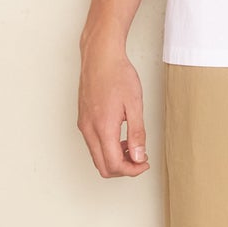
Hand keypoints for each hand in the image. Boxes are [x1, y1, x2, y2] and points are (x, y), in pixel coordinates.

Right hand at [78, 38, 150, 177]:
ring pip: (97, 156)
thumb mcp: (134, 105)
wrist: (100, 56)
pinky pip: (93, 144)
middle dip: (123, 168)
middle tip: (140, 159)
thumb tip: (138, 157)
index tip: (144, 163)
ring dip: (115, 158)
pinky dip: (107, 148)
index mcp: (103, 127)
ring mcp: (83, 125)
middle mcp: (89, 129)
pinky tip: (121, 137)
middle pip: (103, 166)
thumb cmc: (117, 74)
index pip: (114, 164)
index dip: (132, 170)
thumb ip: (137, 133)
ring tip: (132, 146)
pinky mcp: (83, 119)